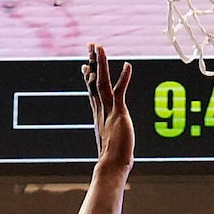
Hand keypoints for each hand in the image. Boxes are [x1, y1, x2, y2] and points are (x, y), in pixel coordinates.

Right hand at [84, 44, 133, 174]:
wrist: (111, 168)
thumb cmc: (112, 164)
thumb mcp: (111, 149)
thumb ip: (111, 147)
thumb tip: (111, 159)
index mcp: (98, 117)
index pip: (92, 93)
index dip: (89, 78)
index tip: (85, 66)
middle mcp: (100, 111)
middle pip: (94, 82)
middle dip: (93, 62)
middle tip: (91, 45)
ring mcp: (108, 112)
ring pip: (101, 82)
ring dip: (101, 64)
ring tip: (99, 47)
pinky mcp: (118, 114)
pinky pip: (120, 92)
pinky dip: (124, 78)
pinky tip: (128, 65)